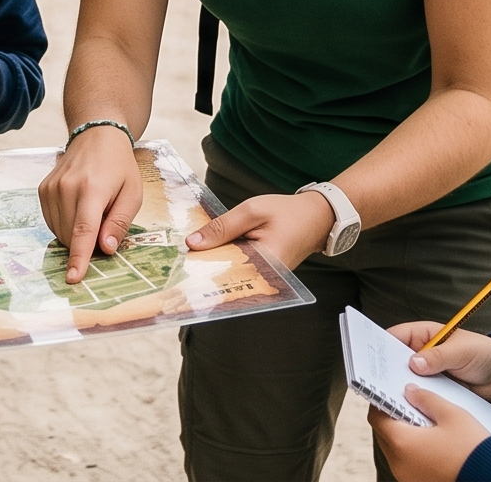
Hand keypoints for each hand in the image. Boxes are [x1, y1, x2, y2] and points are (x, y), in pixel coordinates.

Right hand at [39, 123, 143, 282]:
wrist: (96, 136)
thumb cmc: (119, 167)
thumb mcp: (132, 194)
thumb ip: (119, 223)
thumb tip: (105, 249)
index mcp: (92, 189)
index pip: (83, 230)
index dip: (79, 257)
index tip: (74, 278)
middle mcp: (67, 188)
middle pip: (71, 235)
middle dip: (86, 244)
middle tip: (103, 228)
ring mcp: (51, 188)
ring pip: (60, 231)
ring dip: (76, 234)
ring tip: (92, 212)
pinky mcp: (43, 190)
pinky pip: (52, 222)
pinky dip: (65, 225)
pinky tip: (78, 210)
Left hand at [184, 189, 337, 269]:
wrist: (317, 216)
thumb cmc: (287, 212)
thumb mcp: (252, 211)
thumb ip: (222, 227)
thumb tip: (193, 243)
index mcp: (266, 265)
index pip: (226, 275)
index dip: (200, 273)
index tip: (176, 272)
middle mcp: (265, 278)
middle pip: (226, 276)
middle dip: (202, 269)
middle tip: (173, 266)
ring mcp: (264, 277)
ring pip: (230, 272)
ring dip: (211, 264)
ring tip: (184, 259)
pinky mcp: (262, 271)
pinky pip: (237, 267)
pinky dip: (223, 259)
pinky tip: (206, 253)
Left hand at [367, 385, 490, 481]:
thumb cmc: (474, 448)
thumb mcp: (452, 415)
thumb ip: (426, 399)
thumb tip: (409, 391)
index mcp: (402, 443)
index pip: (377, 417)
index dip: (382, 401)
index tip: (393, 392)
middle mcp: (399, 464)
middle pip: (385, 434)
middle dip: (394, 418)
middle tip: (410, 405)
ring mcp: (408, 478)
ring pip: (397, 451)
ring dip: (405, 436)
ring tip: (424, 422)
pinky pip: (409, 464)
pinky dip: (414, 452)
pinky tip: (433, 442)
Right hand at [383, 325, 490, 402]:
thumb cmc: (484, 355)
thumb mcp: (462, 351)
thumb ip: (439, 356)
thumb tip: (414, 363)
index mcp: (425, 335)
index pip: (395, 336)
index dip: (380, 345)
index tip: (369, 357)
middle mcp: (421, 354)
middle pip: (395, 361)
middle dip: (386, 370)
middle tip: (374, 381)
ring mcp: (427, 375)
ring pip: (405, 380)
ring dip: (399, 388)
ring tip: (388, 398)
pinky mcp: (434, 392)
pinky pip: (419, 396)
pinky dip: (414, 402)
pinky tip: (407, 409)